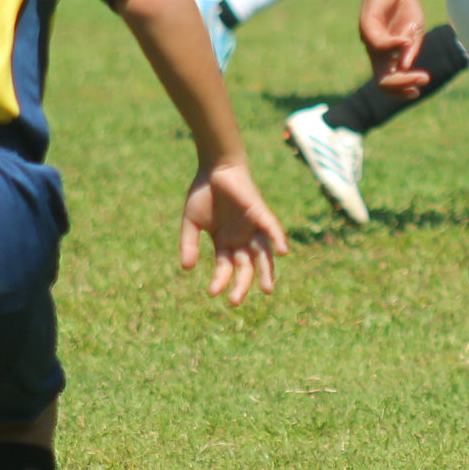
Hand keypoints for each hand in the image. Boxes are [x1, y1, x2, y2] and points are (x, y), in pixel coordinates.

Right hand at [177, 161, 288, 304]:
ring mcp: (252, 228)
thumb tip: (186, 268)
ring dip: (266, 271)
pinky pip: (272, 229)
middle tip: (235, 302)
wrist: (213, 168)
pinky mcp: (260, 213)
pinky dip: (278, 239)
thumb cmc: (202, 193)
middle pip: (246, 267)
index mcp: (225, 244)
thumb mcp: (191, 223)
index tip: (213, 293)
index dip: (220, 281)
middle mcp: (241, 239)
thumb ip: (188, 244)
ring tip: (267, 289)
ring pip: (263, 254)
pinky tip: (282, 252)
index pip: (225, 269)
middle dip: (242, 285)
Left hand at [360, 0, 428, 95]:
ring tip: (421, 69)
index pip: (388, 82)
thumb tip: (404, 69)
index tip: (420, 88)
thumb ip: (409, 50)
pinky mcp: (366, 25)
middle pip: (382, 82)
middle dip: (403, 85)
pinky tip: (406, 39)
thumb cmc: (404, 4)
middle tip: (423, 81)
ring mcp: (368, 39)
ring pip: (380, 68)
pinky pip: (379, 44)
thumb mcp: (414, 31)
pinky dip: (394, 45)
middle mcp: (374, 51)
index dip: (402, 90)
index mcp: (386, 55)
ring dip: (402, 73)